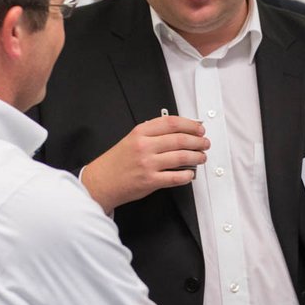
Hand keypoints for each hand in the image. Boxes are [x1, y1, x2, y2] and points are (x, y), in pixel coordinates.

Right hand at [80, 116, 208, 211]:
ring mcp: (147, 164)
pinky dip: (187, 175)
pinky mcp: (150, 181)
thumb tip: (179, 130)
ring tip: (201, 157)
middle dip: (198, 141)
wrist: (100, 182)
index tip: (199, 128)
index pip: (171, 123)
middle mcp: (144, 147)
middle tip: (204, 143)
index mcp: (140, 133)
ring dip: (196, 157)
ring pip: (181, 157)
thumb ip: (152, 133)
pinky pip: (175, 177)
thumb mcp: (131, 139)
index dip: (190, 125)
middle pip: (180, 139)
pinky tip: (190, 173)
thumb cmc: (117, 162)